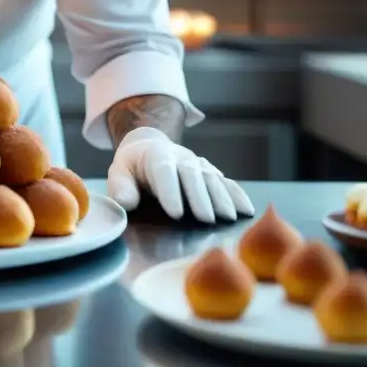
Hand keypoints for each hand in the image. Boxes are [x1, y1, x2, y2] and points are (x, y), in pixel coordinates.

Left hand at [106, 127, 253, 222]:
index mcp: (155, 157)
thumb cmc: (132, 167)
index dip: (170, 191)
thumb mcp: (119, 172)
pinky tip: (247, 210)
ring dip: (221, 198)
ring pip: (211, 178)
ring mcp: (198, 164)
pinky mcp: (210, 172)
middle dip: (200, 197)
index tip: (176, 213)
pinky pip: (226, 182)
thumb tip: (126, 203)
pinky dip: (237, 194)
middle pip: (192, 175)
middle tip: (206, 219)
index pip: (164, 172)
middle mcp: (181, 158)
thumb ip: (121, 187)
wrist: (149, 147)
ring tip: (228, 218)